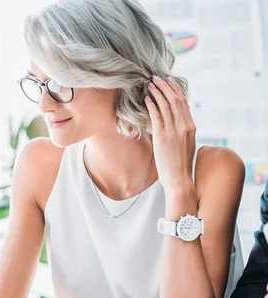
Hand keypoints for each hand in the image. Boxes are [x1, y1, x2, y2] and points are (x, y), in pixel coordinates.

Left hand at [145, 76, 196, 194]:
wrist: (179, 178)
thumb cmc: (180, 163)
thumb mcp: (185, 143)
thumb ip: (181, 131)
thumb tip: (172, 122)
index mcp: (191, 126)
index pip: (183, 102)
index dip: (175, 89)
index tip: (169, 80)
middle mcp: (184, 126)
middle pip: (175, 100)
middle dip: (165, 86)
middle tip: (156, 77)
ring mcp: (174, 131)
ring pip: (166, 106)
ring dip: (157, 93)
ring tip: (149, 84)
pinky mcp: (163, 137)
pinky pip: (157, 117)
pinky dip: (152, 105)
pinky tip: (147, 99)